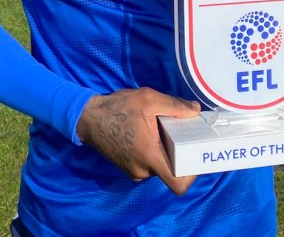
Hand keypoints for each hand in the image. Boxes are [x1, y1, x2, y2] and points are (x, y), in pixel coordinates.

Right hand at [76, 87, 200, 194]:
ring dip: (163, 152)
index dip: (191, 176)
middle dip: (177, 155)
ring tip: (159, 130)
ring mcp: (133, 171)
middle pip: (170, 171)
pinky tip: (147, 134)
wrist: (88, 117)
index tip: (194, 157)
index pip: (177, 184)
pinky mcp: (127, 167)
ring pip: (158, 167)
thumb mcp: (148, 99)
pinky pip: (147, 164)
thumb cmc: (118, 108)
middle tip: (179, 134)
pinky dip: (151, 153)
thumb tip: (196, 110)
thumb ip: (174, 105)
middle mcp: (142, 170)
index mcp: (150, 157)